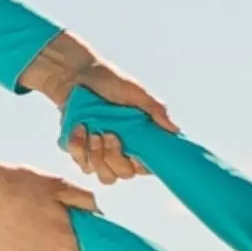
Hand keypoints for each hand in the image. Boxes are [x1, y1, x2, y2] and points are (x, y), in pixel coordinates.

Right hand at [0, 150, 95, 250]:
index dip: (80, 250)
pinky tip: (8, 221)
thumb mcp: (61, 185)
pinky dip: (14, 242)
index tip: (74, 236)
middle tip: (46, 215)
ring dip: (34, 241)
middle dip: (55, 240)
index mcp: (63, 245)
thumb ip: (85, 201)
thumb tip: (98, 212)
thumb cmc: (23, 186)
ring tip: (24, 215)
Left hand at [18, 33, 176, 182]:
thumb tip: (174, 130)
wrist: (77, 74)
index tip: (132, 150)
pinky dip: (79, 148)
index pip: (146, 167)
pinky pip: (82, 165)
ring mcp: (100, 155)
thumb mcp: (135, 92)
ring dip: (97, 156)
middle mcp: (122, 152)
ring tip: (94, 132)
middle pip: (123, 175)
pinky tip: (80, 129)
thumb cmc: (109, 82)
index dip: (140, 165)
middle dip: (114, 158)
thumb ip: (156, 110)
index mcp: (140, 140)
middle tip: (109, 135)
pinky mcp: (80, 153)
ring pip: (104, 176)